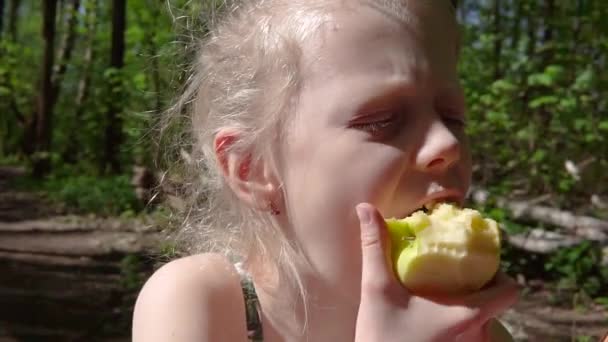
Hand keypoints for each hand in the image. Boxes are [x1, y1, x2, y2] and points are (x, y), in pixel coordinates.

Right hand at [354, 203, 518, 341]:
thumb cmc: (382, 336)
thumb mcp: (376, 288)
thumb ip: (375, 246)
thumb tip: (366, 208)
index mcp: (468, 314)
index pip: (510, 291)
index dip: (500, 273)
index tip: (476, 262)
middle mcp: (476, 335)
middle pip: (495, 303)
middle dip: (477, 285)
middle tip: (452, 272)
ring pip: (482, 321)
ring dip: (467, 304)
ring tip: (440, 293)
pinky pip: (470, 336)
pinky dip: (459, 323)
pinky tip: (432, 318)